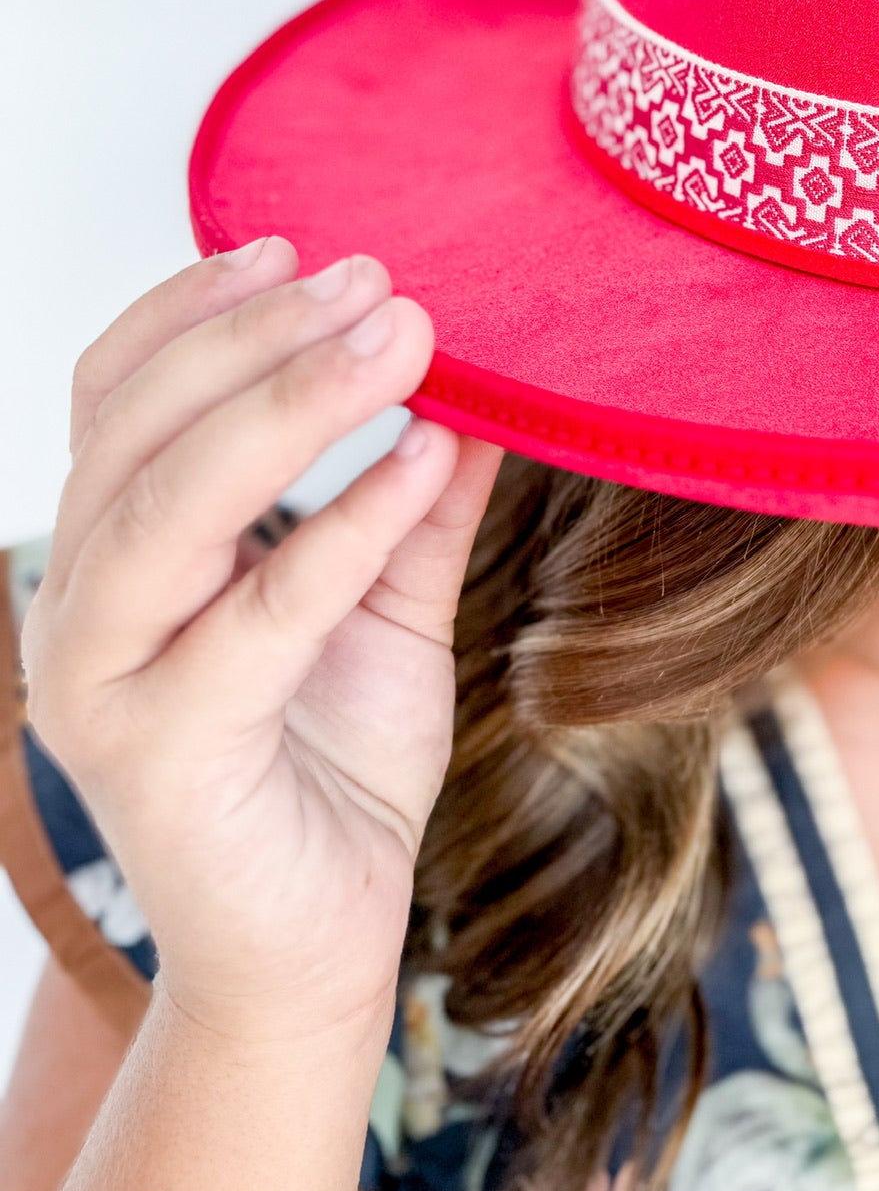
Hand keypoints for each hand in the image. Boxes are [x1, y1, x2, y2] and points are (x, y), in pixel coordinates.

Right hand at [22, 238, 500, 1047]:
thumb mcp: (385, 607)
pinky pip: (256, 617)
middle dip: (258, 338)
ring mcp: (106, 685)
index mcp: (116, 558)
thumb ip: (416, 503)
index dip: (195, 311)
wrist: (318, 945)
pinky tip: (422, 459)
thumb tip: (482, 390)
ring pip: (167, 506)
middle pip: (137, 432)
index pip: (116, 398)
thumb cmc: (334, 768)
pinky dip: (342, 527)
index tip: (295, 244)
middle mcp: (83, 610)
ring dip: (287, 406)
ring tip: (399, 340)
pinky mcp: (163, 756)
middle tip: (378, 281)